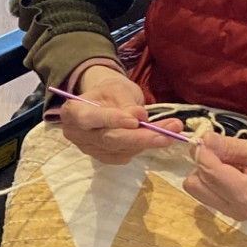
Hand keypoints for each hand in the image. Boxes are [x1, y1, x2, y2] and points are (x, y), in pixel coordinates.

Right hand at [58, 66, 178, 164]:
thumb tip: (139, 116)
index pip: (89, 119)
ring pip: (121, 149)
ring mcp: (90, 149)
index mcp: (72, 111)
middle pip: (109, 139)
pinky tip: (159, 136)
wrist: (105, 102)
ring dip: (150, 141)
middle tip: (169, 131)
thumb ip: (126, 102)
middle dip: (141, 136)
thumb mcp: (117, 88)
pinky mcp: (105, 158)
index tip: (136, 121)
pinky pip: (126, 155)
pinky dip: (144, 146)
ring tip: (174, 129)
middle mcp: (77, 134)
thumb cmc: (109, 92)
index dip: (112, 121)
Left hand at [184, 130, 246, 220]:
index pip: (210, 174)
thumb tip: (203, 141)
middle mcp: (237, 210)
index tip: (209, 138)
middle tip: (224, 149)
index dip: (204, 152)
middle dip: (205, 162)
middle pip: (196, 183)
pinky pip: (201, 187)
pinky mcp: (222, 206)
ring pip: (195, 186)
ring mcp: (228, 210)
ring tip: (230, 160)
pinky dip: (208, 174)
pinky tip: (228, 168)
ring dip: (205, 168)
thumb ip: (230, 147)